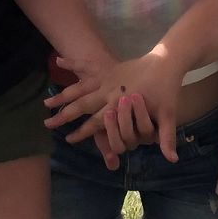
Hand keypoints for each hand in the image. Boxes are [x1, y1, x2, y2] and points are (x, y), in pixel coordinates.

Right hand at [47, 47, 183, 161]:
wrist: (166, 61)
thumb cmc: (166, 90)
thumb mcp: (168, 114)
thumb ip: (166, 137)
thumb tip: (171, 159)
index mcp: (119, 103)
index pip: (97, 122)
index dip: (83, 132)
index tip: (68, 139)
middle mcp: (108, 91)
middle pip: (80, 105)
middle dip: (64, 116)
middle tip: (47, 124)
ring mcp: (107, 78)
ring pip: (78, 88)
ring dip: (62, 95)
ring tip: (46, 102)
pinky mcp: (108, 67)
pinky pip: (86, 66)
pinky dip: (72, 63)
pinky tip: (57, 59)